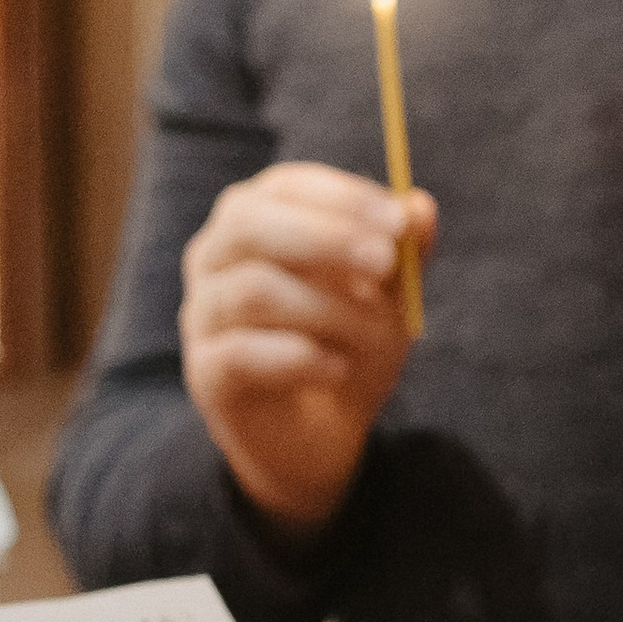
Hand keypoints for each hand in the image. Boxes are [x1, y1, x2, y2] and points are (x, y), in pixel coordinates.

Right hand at [181, 160, 437, 535]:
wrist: (323, 435)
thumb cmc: (349, 344)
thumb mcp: (388, 297)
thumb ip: (402, 252)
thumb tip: (420, 207)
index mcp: (258, 221)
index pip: (284, 186)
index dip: (341, 198)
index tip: (398, 222)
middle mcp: (215, 258)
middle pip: (247, 223)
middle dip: (324, 237)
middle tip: (385, 262)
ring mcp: (202, 315)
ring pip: (251, 290)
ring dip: (328, 310)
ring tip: (377, 336)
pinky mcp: (205, 372)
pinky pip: (240, 353)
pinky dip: (299, 358)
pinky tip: (339, 368)